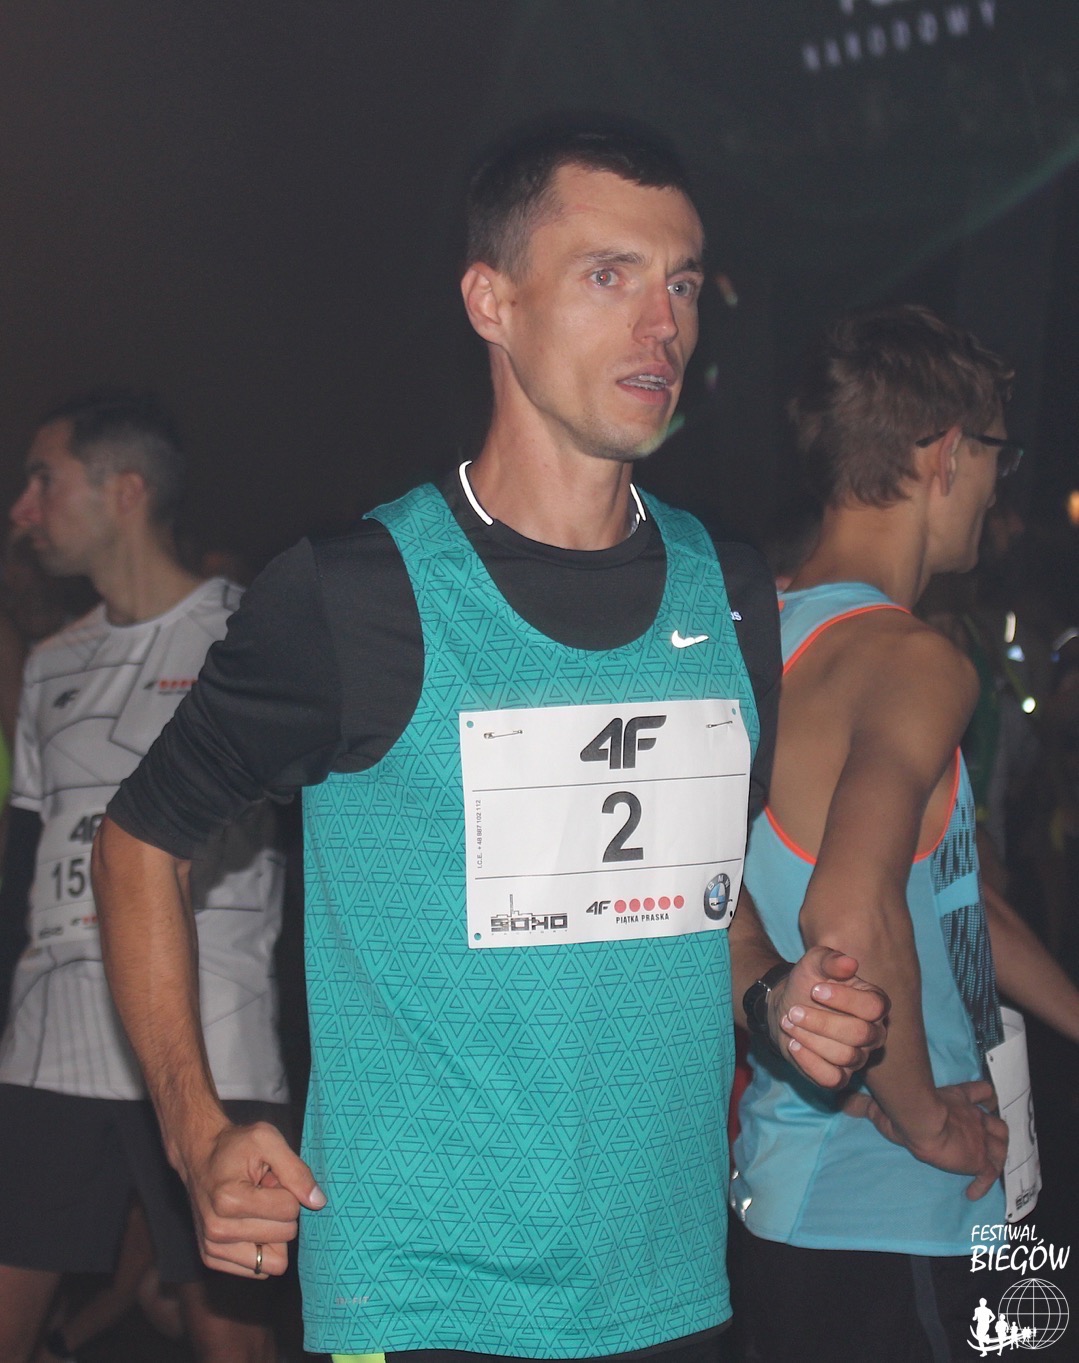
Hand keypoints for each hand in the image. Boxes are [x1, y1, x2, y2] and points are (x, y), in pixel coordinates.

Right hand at [180, 1120, 325, 1276]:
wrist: (199, 1155)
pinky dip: (261, 1249)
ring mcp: (212, 1248)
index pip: (289, 1211)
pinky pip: (259, 1270)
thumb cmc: (235, 1145)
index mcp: (230, 1199)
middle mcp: (217, 1229)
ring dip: (273, 1234)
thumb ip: (296, 1170)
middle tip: (264, 1193)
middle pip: (285, 1236)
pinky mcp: (211, 1259)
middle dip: (283, 1213)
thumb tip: (318, 1202)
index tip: (271, 1178)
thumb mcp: (268, 1140)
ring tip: (257, 1209)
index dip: (289, 1191)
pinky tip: (248, 1224)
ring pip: (274, 1261)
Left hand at [769, 947, 887, 1088]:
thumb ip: (831, 960)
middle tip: (794, 1011)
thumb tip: (850, 963)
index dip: (846, 999)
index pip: (874, 1006)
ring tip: (789, 1023)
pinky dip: (809, 1062)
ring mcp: (859, 1057)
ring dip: (810, 1039)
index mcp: (874, 1003)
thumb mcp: (814, 963)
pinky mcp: (840, 1077)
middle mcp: (873, 1033)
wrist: (786, 1007)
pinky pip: (833, 1079)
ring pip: (844, 1056)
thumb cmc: (807, 983)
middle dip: (822, 1022)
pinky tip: (793, 1045)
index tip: (816, 990)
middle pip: (860, 1034)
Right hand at [844, 1079, 1007, 1199]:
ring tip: (990, 1163)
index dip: (983, 1097)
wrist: (922, 1124)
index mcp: (955, 1099)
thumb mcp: (883, 1108)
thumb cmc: (904, 1113)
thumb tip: (841, 1100)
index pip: (979, 1091)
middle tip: (990, 1135)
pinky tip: (974, 1193)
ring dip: (998, 1151)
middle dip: (995, 1126)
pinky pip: (991, 1173)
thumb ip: (864, 1104)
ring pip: (1001, 1141)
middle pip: (994, 1118)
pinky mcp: (980, 1159)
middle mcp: (972, 1114)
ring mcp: (980, 1136)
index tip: (984, 1103)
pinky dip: (986, 1183)